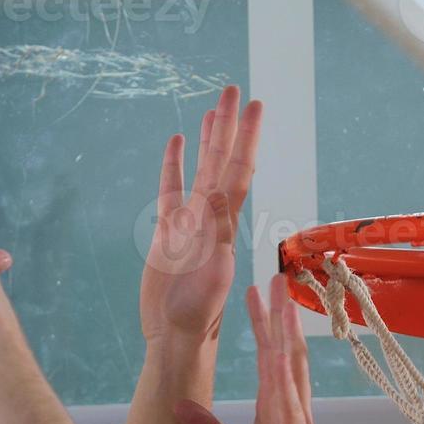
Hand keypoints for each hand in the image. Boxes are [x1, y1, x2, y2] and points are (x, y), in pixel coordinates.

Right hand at [140, 87, 262, 343]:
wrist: (178, 335)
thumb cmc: (197, 314)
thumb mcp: (210, 273)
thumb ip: (215, 235)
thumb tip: (221, 194)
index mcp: (224, 223)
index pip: (239, 170)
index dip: (247, 138)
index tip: (255, 107)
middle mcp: (211, 215)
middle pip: (222, 160)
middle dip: (230, 125)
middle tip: (234, 89)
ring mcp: (190, 220)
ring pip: (201, 169)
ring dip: (209, 139)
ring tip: (215, 107)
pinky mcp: (168, 231)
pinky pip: (171, 188)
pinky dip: (175, 163)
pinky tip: (178, 140)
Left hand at [175, 275, 333, 423]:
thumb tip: (180, 406)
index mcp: (275, 404)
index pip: (268, 353)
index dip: (262, 323)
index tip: (256, 292)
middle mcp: (289, 401)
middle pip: (284, 347)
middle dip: (279, 313)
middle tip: (275, 276)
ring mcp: (295, 414)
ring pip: (292, 362)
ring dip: (287, 329)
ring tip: (283, 298)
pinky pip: (289, 398)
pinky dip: (285, 372)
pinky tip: (280, 349)